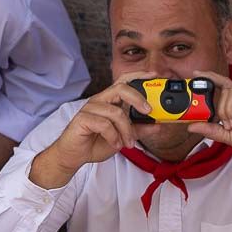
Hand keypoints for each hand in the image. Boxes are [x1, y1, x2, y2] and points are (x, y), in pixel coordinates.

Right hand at [30, 73, 151, 188]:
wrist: (74, 155)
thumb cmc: (96, 142)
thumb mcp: (123, 136)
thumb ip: (138, 129)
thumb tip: (157, 125)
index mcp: (110, 100)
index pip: (124, 81)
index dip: (139, 75)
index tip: (154, 76)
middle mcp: (100, 100)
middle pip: (121, 88)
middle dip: (138, 98)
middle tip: (148, 111)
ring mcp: (90, 108)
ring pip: (115, 112)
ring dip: (126, 130)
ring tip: (129, 143)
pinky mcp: (83, 119)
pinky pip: (104, 124)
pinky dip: (113, 136)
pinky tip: (115, 144)